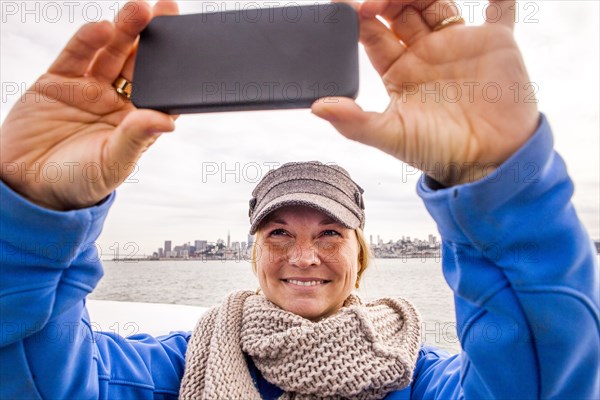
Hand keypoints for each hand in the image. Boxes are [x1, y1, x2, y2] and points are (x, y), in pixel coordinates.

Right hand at [0, 0, 178, 210]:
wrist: (27, 185)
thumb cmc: (78, 181)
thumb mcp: (113, 162)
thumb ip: (136, 138)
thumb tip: (168, 122)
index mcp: (136, 121)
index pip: (161, 88)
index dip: (175, 67)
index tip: (189, 44)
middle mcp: (115, 100)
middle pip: (138, 62)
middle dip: (152, 37)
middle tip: (167, 11)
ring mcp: (88, 88)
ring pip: (111, 52)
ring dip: (125, 30)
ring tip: (140, 10)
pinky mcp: (58, 80)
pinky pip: (77, 55)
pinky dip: (89, 40)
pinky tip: (103, 28)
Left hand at [312, 0, 539, 185]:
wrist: (491, 162)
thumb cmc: (439, 152)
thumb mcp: (392, 136)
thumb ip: (354, 122)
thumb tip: (317, 107)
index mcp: (398, 70)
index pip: (371, 33)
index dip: (356, 16)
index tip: (342, 4)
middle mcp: (425, 53)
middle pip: (400, 9)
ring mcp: (459, 44)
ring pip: (436, 1)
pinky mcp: (496, 42)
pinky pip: (500, 11)